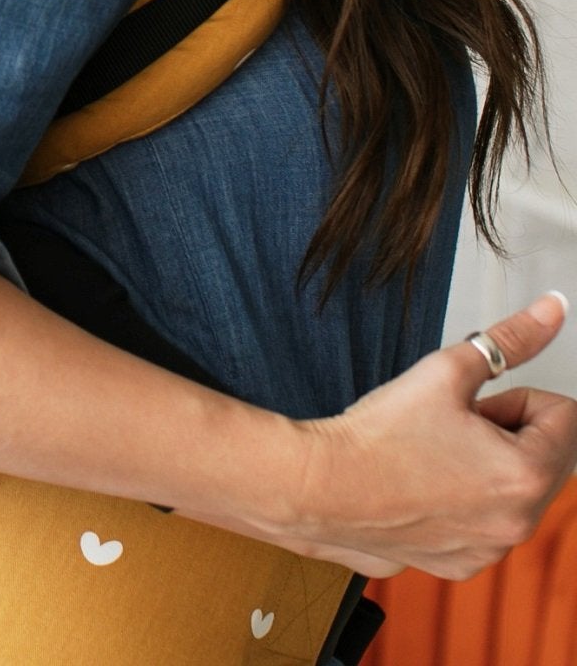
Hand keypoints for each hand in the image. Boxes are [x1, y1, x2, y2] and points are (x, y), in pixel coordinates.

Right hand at [293, 292, 576, 579]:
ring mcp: (489, 550)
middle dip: (508, 431)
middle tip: (453, 421)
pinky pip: (485, 522)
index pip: (566, 418)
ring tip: (435, 451)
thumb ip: (511, 339)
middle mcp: (517, 523)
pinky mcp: (460, 563)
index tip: (475, 400)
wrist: (321, 488)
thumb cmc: (378, 435)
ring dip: (490, 465)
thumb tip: (553, 310)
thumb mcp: (448, 370)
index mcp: (526, 475)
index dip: (519, 395)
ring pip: (515, 489)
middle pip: (545, 456)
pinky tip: (424, 482)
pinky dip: (467, 499)